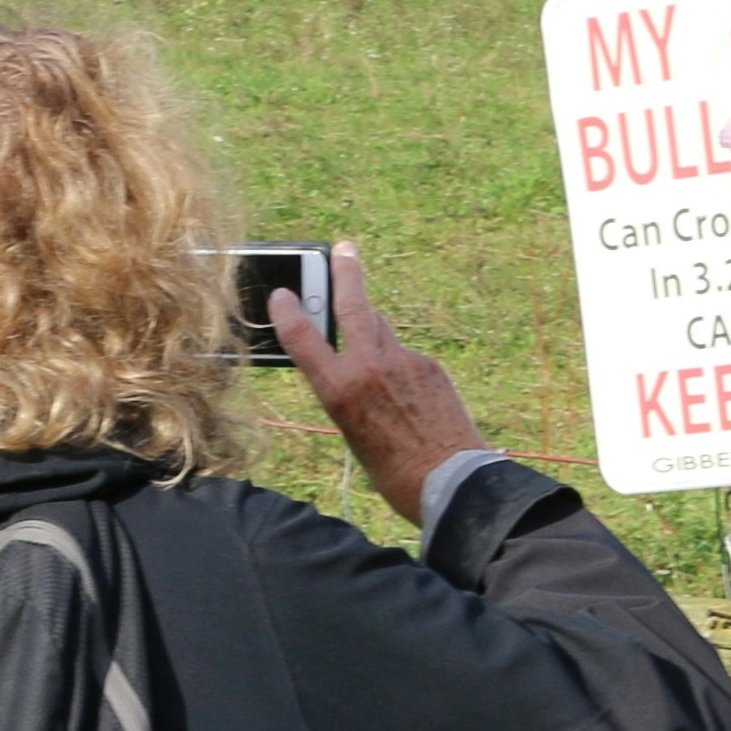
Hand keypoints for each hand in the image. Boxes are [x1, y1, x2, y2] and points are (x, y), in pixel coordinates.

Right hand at [273, 243, 487, 525]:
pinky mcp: (429, 366)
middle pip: (354, 306)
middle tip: (344, 249)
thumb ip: (348, 390)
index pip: (303, 339)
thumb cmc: (393, 471)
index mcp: (339, 391)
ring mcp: (403, 362)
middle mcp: (369, 368)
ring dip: (372, 327)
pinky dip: (401, 367)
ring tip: (366, 333)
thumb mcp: (352, 432)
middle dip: (346, 273)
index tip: (282, 294)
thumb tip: (355, 360)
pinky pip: (406, 356)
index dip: (287, 312)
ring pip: (382, 331)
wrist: (449, 481)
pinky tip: (407, 395)